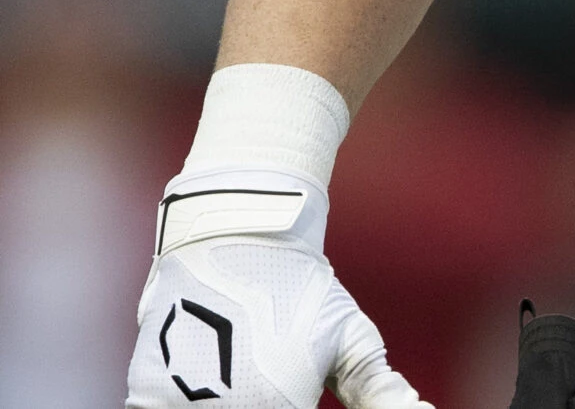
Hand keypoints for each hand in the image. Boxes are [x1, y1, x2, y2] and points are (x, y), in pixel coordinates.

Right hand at [128, 172, 430, 408]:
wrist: (237, 234)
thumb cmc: (300, 289)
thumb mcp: (349, 337)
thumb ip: (378, 390)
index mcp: (281, 405)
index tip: (301, 396)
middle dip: (263, 406)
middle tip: (272, 381)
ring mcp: (181, 406)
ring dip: (223, 404)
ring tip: (242, 368)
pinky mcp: (145, 396)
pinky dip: (189, 406)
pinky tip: (208, 385)